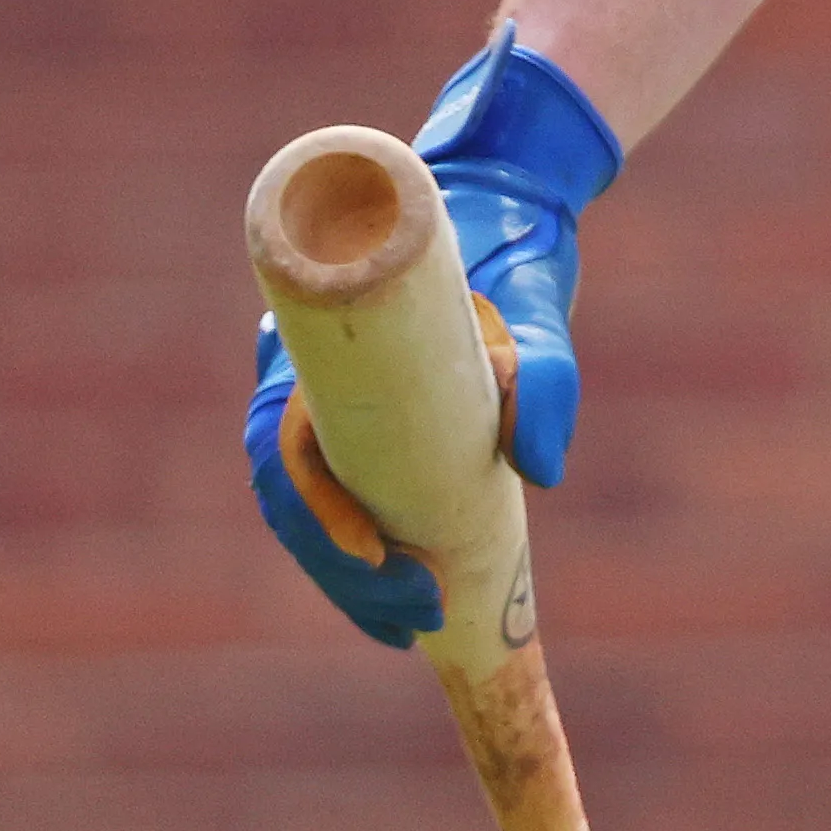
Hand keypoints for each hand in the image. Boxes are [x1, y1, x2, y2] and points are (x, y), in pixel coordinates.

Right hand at [245, 28, 624, 649]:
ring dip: (352, 580)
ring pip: (312, 510)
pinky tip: (408, 602)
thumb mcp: (537, 309)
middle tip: (420, 612)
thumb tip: (541, 473)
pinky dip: (367, 559)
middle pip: (291, 496)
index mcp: (317, 340)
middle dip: (344, 570)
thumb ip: (548, 379)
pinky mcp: (365, 428)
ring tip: (416, 625)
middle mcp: (306, 378)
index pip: (282, 444)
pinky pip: (345, 501)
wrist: (508, 206)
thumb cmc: (512, 254)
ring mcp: (330, 405)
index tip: (377, 550)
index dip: (314, 510)